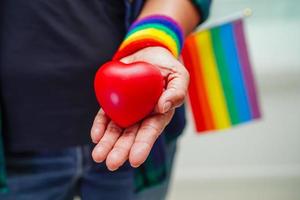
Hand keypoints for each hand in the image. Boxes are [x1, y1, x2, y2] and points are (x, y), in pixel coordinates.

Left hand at [90, 47, 188, 170]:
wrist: (149, 53)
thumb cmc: (167, 67)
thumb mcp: (179, 76)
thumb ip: (176, 92)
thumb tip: (163, 107)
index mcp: (159, 115)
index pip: (150, 132)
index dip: (143, 146)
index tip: (134, 160)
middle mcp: (142, 117)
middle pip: (131, 136)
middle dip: (121, 150)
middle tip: (112, 163)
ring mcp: (127, 111)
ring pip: (116, 129)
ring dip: (107, 143)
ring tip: (98, 156)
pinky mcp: (114, 101)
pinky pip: (106, 115)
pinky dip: (100, 125)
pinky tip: (96, 135)